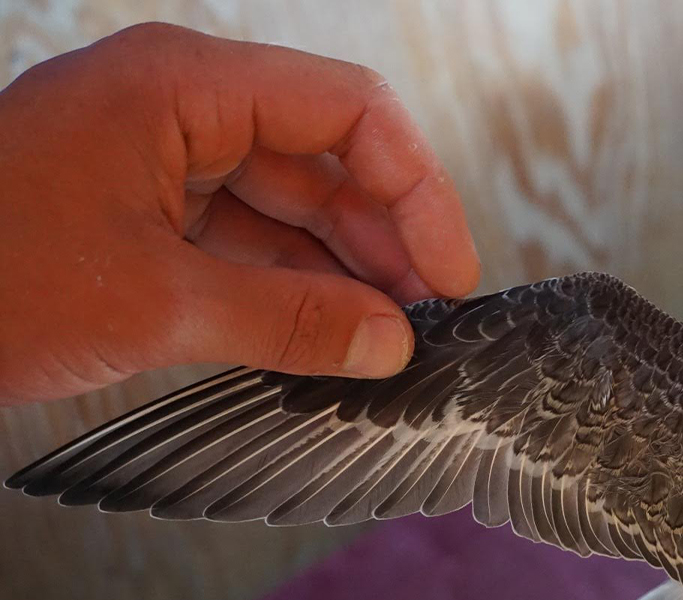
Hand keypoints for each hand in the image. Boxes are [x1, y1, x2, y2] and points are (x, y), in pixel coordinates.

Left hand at [0, 24, 479, 402]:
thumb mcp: (154, 302)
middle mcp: (178, 105)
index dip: (417, 188)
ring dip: (340, 264)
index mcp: (182, 85)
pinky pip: (242, 233)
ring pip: (287, 198)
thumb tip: (388, 341)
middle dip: (383, 234)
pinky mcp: (141, 207)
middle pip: (324, 155)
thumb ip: (288, 318)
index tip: (449, 267)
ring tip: (385, 330)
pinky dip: (287, 280)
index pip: (348, 111)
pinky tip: (324, 327)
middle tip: (425, 312)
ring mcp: (157, 155)